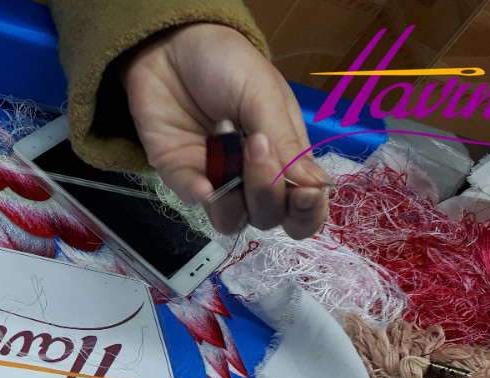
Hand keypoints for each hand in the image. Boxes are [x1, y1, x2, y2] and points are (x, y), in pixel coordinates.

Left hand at [120, 23, 328, 238]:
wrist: (171, 46)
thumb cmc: (226, 64)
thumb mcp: (263, 94)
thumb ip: (287, 143)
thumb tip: (318, 186)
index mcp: (283, 155)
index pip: (302, 204)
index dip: (308, 211)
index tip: (305, 194)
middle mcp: (251, 176)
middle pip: (268, 216)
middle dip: (268, 193)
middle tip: (257, 147)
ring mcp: (215, 179)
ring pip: (232, 220)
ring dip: (235, 201)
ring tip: (230, 156)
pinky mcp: (181, 176)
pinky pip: (194, 202)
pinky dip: (202, 197)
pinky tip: (204, 183)